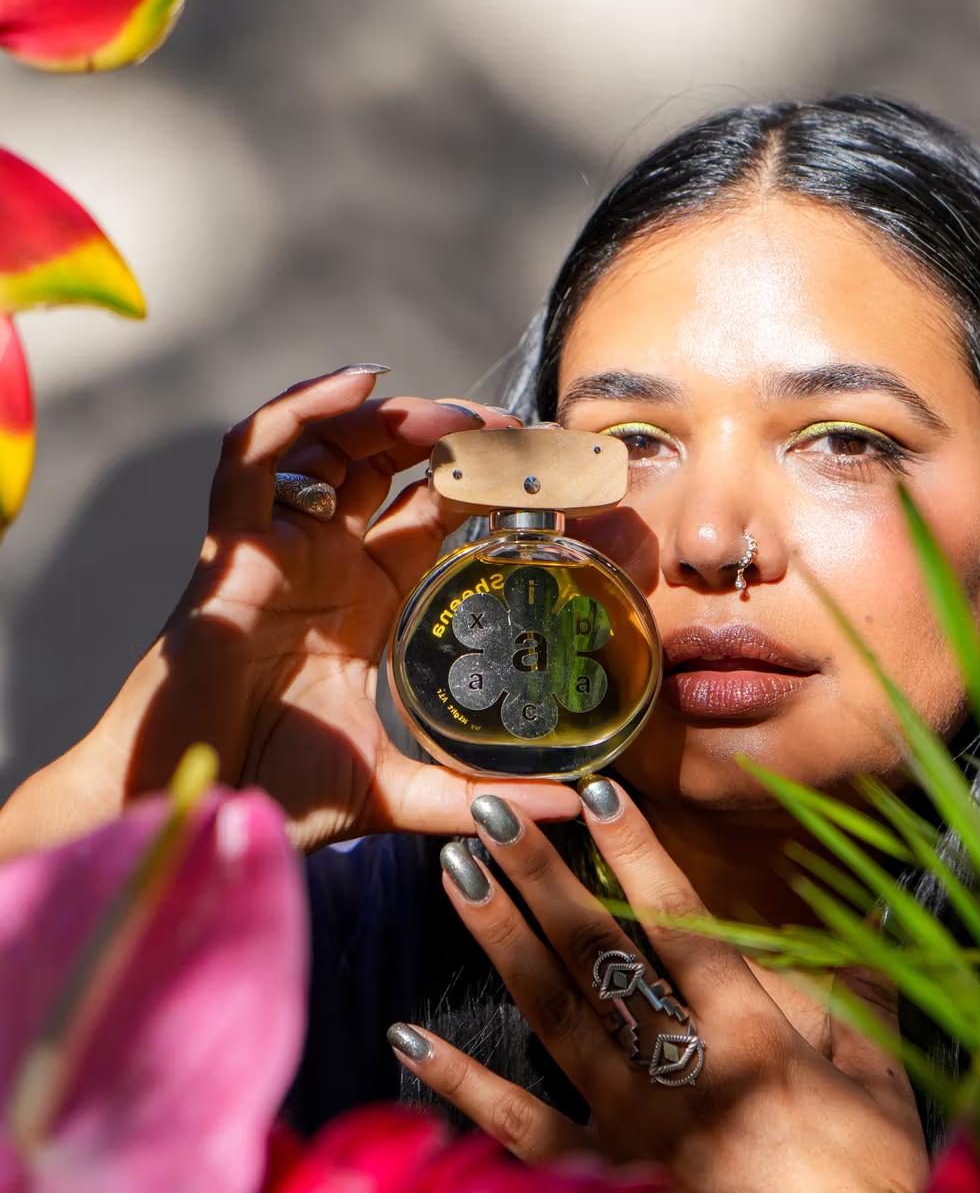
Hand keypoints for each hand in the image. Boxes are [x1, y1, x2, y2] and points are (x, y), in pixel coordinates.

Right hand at [0, 369, 579, 858]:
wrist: (192, 809)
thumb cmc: (273, 793)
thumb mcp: (398, 790)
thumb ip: (478, 792)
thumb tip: (573, 805)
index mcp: (369, 600)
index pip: (438, 513)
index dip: (490, 484)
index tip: (553, 473)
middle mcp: (327, 562)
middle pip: (392, 464)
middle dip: (454, 435)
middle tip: (517, 431)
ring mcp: (278, 548)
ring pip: (332, 444)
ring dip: (394, 416)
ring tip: (456, 418)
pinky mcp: (229, 546)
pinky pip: (252, 453)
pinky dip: (302, 408)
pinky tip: (360, 384)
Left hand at [390, 780, 929, 1192]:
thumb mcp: (885, 1092)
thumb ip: (861, 998)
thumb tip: (863, 916)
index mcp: (757, 1040)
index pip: (684, 925)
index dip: (637, 854)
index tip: (592, 791)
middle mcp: (679, 1072)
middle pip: (597, 955)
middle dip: (541, 876)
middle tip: (488, 810)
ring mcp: (628, 1132)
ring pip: (550, 1017)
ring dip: (499, 939)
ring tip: (453, 875)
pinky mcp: (596, 1191)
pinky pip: (516, 1129)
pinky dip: (460, 1082)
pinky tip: (411, 1036)